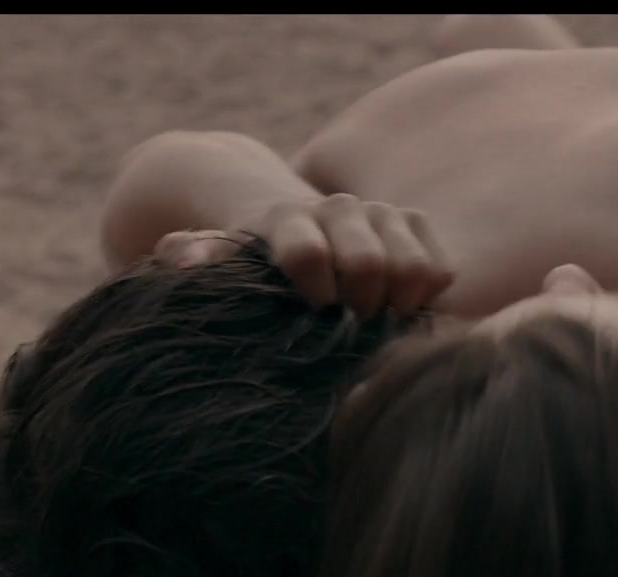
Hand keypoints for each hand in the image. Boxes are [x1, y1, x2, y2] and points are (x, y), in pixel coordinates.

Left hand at [155, 194, 454, 317]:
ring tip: (369, 323)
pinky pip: (439, 268)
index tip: (309, 316)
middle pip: (370, 264)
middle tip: (343, 329)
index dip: (315, 295)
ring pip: (413, 267)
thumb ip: (198, 257)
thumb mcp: (220, 265)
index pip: (309, 254)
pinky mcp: (413, 220)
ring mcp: (379, 211)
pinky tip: (394, 309)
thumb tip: (178, 255)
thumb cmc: (252, 265)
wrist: (285, 222)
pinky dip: (424, 298)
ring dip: (396, 306)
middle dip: (360, 307)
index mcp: (287, 220)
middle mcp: (336, 206)